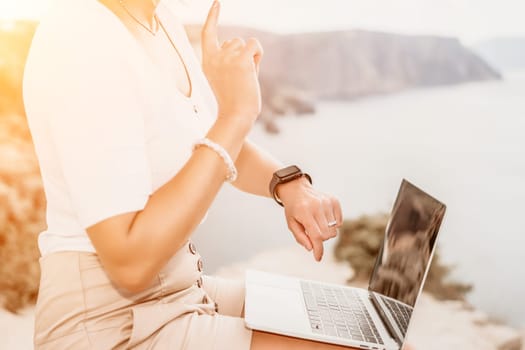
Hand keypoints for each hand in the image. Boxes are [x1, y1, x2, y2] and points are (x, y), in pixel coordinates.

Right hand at [201, 0, 263, 122]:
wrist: (236, 116)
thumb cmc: (234, 102)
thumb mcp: (227, 78)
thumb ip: (232, 60)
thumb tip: (249, 46)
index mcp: (207, 62)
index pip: (208, 33)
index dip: (213, 17)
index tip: (217, 3)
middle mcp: (214, 57)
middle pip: (234, 40)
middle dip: (242, 55)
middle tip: (241, 77)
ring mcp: (226, 58)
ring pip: (245, 43)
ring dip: (251, 57)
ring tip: (246, 77)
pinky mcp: (241, 60)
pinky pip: (254, 45)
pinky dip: (258, 54)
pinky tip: (254, 70)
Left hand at [278, 177, 342, 260]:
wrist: (297, 189)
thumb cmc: (293, 209)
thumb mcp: (291, 224)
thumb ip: (300, 237)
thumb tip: (311, 248)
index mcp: (304, 212)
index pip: (316, 235)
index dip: (318, 249)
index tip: (318, 258)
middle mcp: (317, 206)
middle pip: (327, 234)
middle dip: (320, 239)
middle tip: (313, 233)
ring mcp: (327, 202)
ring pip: (334, 229)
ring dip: (327, 232)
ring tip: (318, 224)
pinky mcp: (334, 200)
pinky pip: (339, 221)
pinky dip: (334, 224)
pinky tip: (324, 219)